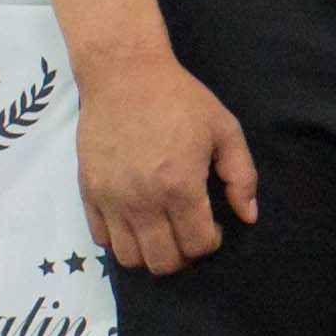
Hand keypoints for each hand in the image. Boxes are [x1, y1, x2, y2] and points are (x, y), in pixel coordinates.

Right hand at [77, 48, 257, 271]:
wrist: (123, 74)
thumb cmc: (179, 99)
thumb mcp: (224, 129)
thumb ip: (242, 176)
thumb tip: (247, 216)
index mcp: (180, 187)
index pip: (197, 245)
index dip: (211, 242)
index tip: (213, 226)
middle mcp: (142, 201)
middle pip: (163, 262)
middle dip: (182, 256)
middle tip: (188, 232)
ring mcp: (111, 199)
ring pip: (129, 258)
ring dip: (150, 253)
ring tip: (161, 230)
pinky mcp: (88, 192)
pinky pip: (101, 238)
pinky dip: (120, 239)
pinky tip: (135, 219)